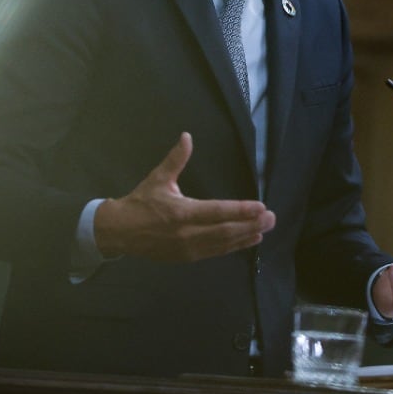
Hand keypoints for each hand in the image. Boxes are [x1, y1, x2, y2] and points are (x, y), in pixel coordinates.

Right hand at [94, 132, 275, 261]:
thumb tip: (187, 136)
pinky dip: (234, 246)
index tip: (261, 207)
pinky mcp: (188, 257)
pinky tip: (248, 240)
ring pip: (223, 244)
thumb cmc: (141, 203)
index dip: (241, 210)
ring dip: (246, 237)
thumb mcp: (158, 178)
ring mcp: (188, 248)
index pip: (217, 212)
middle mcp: (187, 233)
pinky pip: (216, 252)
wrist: (120, 232)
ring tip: (265, 229)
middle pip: (226, 231)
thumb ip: (176, 159)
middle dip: (251, 225)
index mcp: (181, 212)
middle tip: (272, 218)